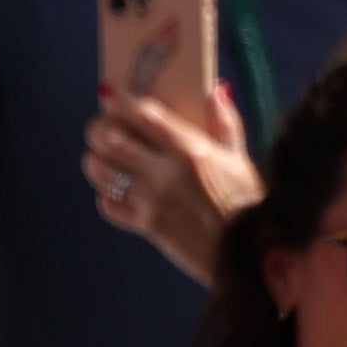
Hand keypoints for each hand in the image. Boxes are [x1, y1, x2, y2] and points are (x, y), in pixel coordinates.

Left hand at [84, 84, 259, 285]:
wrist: (250, 256)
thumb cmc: (249, 205)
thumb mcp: (241, 160)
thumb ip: (226, 124)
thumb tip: (217, 90)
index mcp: (190, 150)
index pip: (141, 114)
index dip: (119, 102)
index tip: (112, 97)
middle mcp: (166, 172)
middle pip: (110, 138)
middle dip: (99, 129)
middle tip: (101, 130)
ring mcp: (153, 200)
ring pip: (102, 170)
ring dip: (96, 161)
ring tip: (102, 159)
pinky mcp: (148, 226)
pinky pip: (109, 206)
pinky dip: (107, 197)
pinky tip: (117, 193)